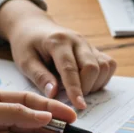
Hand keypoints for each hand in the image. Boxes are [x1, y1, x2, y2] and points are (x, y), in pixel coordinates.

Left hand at [0, 0, 115, 109]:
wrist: (34, 26)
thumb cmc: (27, 44)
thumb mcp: (25, 61)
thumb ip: (40, 77)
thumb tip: (53, 94)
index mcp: (57, 41)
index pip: (70, 68)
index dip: (75, 89)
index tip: (79, 106)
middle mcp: (77, 40)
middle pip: (92, 67)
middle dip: (85, 87)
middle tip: (71, 96)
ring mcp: (88, 43)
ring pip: (104, 66)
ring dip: (96, 83)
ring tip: (79, 88)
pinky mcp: (94, 48)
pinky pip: (108, 64)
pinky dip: (103, 77)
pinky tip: (88, 82)